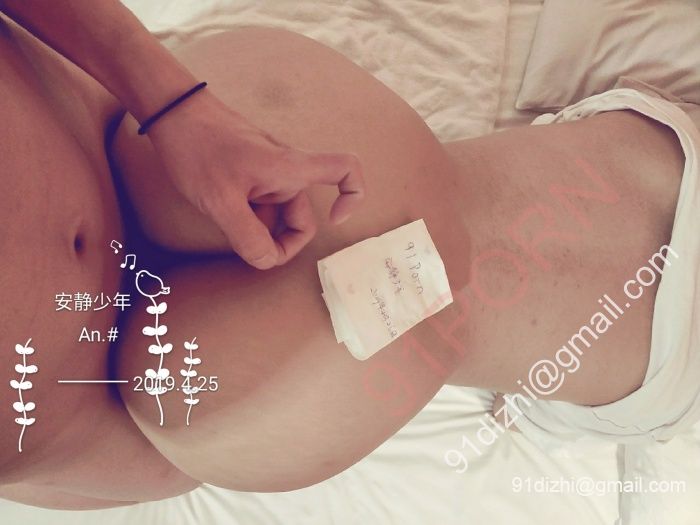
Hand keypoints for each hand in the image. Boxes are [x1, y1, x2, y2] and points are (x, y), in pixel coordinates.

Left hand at [145, 91, 364, 268]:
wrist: (170, 112)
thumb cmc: (197, 148)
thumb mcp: (220, 201)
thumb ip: (247, 237)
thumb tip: (267, 261)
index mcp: (291, 170)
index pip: (346, 169)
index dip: (353, 196)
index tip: (334, 220)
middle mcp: (287, 170)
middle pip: (302, 216)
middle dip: (280, 241)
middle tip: (249, 250)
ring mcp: (268, 172)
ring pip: (277, 214)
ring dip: (258, 229)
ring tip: (224, 221)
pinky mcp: (251, 173)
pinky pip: (260, 203)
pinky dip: (247, 216)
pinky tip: (220, 211)